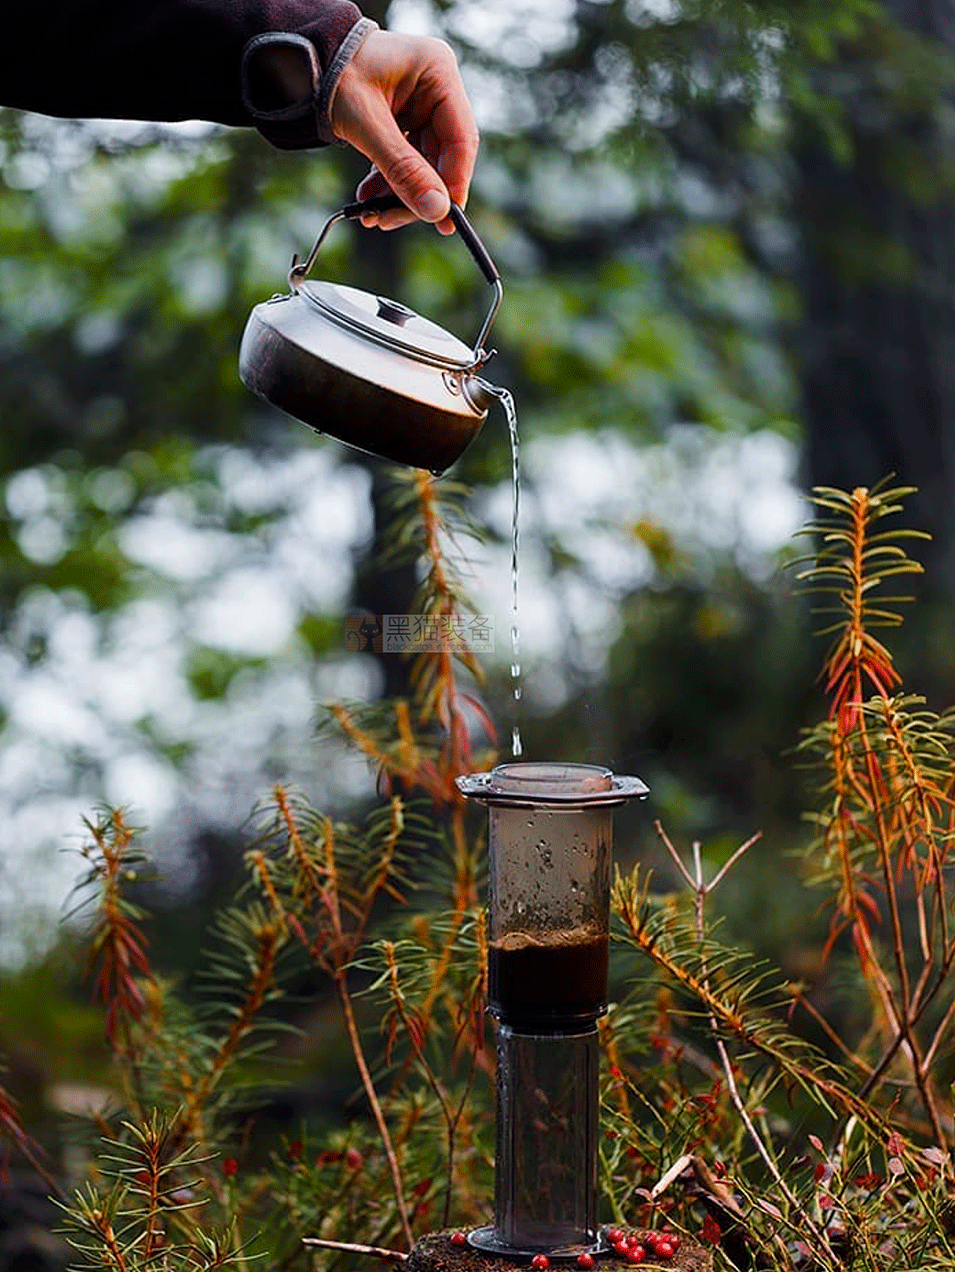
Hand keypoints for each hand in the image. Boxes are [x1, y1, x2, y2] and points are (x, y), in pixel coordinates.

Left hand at [328, 29, 478, 234]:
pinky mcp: (406, 122)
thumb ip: (402, 168)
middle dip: (418, 193)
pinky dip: (388, 182)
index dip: (454, 183)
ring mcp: (422, 106)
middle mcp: (436, 88)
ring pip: (423, 164)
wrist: (304, 63)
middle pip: (443, 157)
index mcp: (438, 72)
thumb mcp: (367, 123)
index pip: (461, 139)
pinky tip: (369, 199)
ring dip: (399, 194)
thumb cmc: (334, 73)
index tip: (442, 218)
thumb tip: (434, 210)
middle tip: (394, 220)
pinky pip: (406, 161)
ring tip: (373, 215)